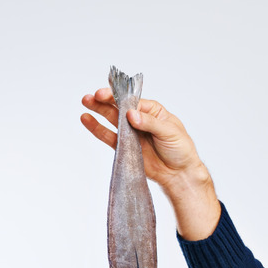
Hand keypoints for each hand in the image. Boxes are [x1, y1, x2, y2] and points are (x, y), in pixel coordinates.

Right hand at [81, 88, 220, 239]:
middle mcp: (140, 119)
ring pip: (112, 119)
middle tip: (90, 97)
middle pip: (119, 107)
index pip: (133, 100)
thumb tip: (131, 114)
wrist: (179, 173)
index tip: (105, 94)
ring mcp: (131, 133)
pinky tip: (87, 119)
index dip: (118, 96)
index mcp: (153, 111)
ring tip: (85, 102)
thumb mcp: (170, 132)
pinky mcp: (125, 147)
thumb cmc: (181, 149)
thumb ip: (150, 123)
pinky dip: (98, 128)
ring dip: (98, 111)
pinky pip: (109, 136)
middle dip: (104, 101)